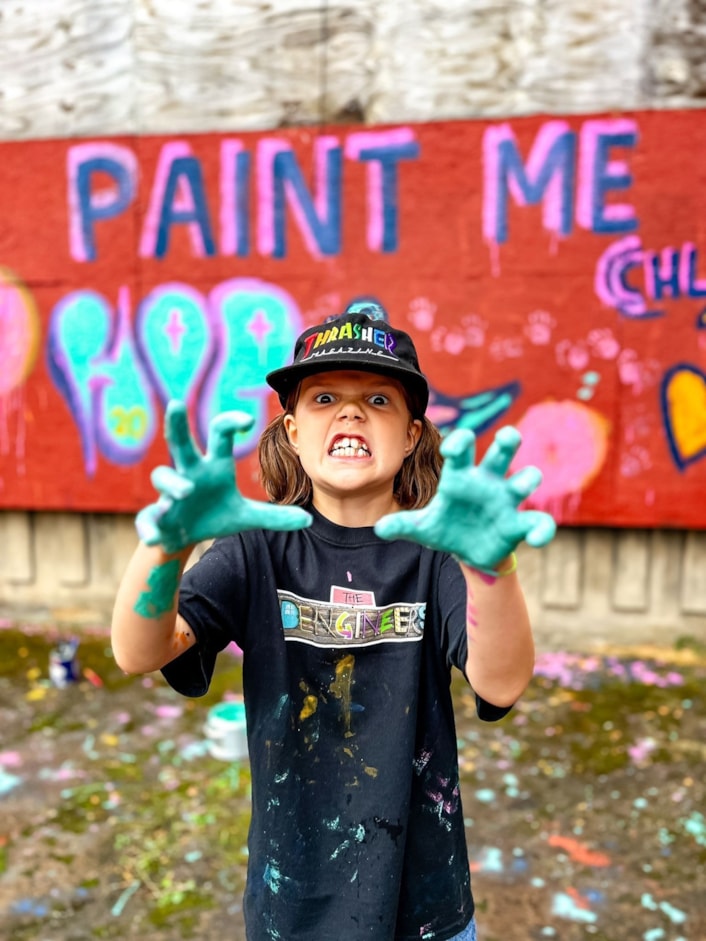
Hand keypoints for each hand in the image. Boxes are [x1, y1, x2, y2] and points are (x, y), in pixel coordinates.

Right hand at [136, 400, 311, 552]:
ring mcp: (170, 493)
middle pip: (180, 443)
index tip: (249, 421)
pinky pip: (148, 518)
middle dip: (177, 425)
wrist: (184, 537)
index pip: (218, 435)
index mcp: (211, 466)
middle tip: (177, 404)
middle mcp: (189, 473)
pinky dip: (148, 526)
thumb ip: (274, 516)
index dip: (231, 423)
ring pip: (164, 477)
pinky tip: (152, 536)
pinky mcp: (156, 517)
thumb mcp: (245, 516)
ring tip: (185, 492)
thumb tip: (308, 520)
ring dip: (173, 483)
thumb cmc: (214, 515)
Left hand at [374, 426, 554, 571]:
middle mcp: (488, 483)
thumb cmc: (447, 528)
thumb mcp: (423, 528)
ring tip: (522, 484)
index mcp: (462, 478)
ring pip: (526, 480)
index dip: (459, 443)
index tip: (452, 447)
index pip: (463, 451)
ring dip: (528, 479)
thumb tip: (379, 528)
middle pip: (502, 453)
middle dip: (508, 440)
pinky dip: (542, 529)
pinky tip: (538, 538)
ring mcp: (506, 501)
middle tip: (508, 436)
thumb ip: (403, 525)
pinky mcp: (519, 524)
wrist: (468, 552)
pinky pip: (539, 522)